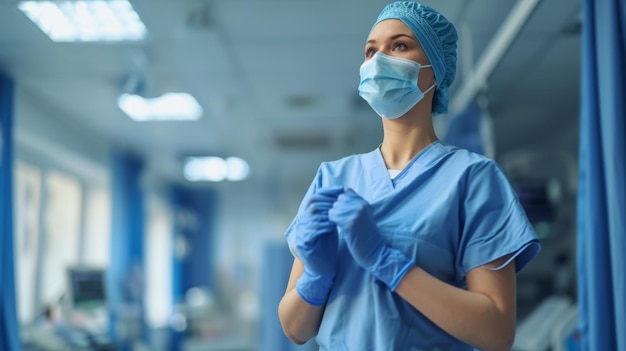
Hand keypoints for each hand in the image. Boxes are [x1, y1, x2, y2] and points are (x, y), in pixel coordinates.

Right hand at [294, 186, 343, 304]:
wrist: (322, 270)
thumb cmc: (327, 248)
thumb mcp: (328, 226)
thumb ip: (329, 213)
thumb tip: (340, 195)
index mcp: (306, 219)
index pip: (314, 198)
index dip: (327, 192)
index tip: (341, 189)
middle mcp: (301, 224)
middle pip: (312, 205)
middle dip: (328, 200)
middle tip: (342, 198)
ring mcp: (300, 235)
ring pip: (312, 217)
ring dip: (327, 212)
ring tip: (340, 210)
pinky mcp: (303, 245)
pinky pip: (312, 231)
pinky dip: (323, 226)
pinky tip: (334, 224)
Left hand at [328, 188, 413, 290]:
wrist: (374, 251)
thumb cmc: (365, 235)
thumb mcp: (363, 216)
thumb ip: (354, 204)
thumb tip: (344, 191)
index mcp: (364, 203)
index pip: (346, 193)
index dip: (340, 201)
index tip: (340, 211)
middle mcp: (361, 206)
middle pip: (339, 199)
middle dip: (336, 208)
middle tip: (338, 219)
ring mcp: (356, 214)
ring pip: (335, 207)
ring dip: (333, 215)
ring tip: (338, 223)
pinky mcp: (350, 223)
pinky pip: (333, 216)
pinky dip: (332, 221)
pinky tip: (336, 227)